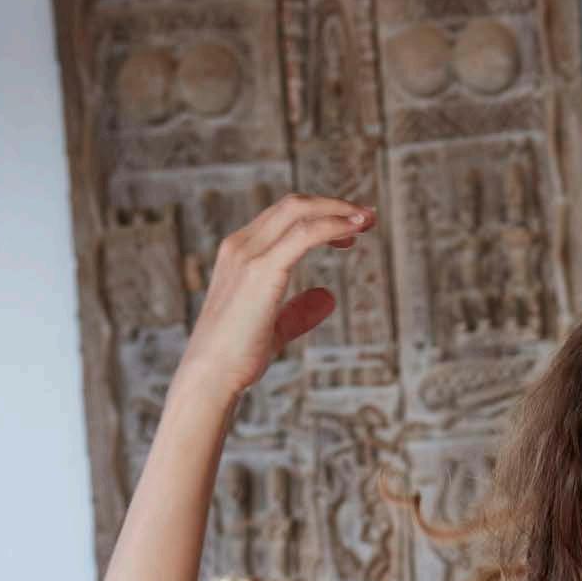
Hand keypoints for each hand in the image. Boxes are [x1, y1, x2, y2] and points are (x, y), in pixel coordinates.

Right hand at [176, 191, 377, 398]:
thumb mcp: (273, 328)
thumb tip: (329, 297)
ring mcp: (248, 254)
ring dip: (338, 211)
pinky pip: (304, 235)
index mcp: (239, 253)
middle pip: (293, 206)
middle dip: (334, 205)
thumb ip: (298, 311)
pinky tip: (354, 231)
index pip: (283, 218)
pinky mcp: (262, 270)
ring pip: (298, 211)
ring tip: (369, 219)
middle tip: (369, 216)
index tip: (352, 228)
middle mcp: (241, 245)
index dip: (319, 216)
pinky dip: (332, 226)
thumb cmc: (237, 356)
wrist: (211, 375)